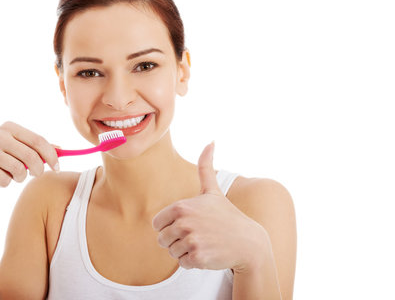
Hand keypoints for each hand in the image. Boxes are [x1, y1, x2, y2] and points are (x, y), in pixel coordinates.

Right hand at [0, 121, 60, 191]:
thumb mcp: (14, 146)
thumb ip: (35, 147)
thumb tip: (61, 149)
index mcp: (10, 127)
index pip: (38, 140)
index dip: (51, 156)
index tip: (57, 167)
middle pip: (31, 156)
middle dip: (39, 170)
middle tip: (37, 174)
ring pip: (18, 170)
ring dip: (20, 178)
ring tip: (15, 176)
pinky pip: (5, 180)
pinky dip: (6, 183)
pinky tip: (0, 178)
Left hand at [152, 142, 266, 270]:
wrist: (248, 242)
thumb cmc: (227, 216)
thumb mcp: (213, 191)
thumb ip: (205, 167)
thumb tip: (211, 141)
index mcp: (181, 207)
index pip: (157, 224)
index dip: (170, 226)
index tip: (188, 224)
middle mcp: (184, 222)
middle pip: (162, 239)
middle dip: (177, 241)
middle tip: (198, 235)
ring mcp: (191, 240)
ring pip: (172, 252)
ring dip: (185, 252)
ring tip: (203, 243)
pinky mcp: (198, 257)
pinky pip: (182, 264)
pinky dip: (193, 262)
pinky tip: (207, 253)